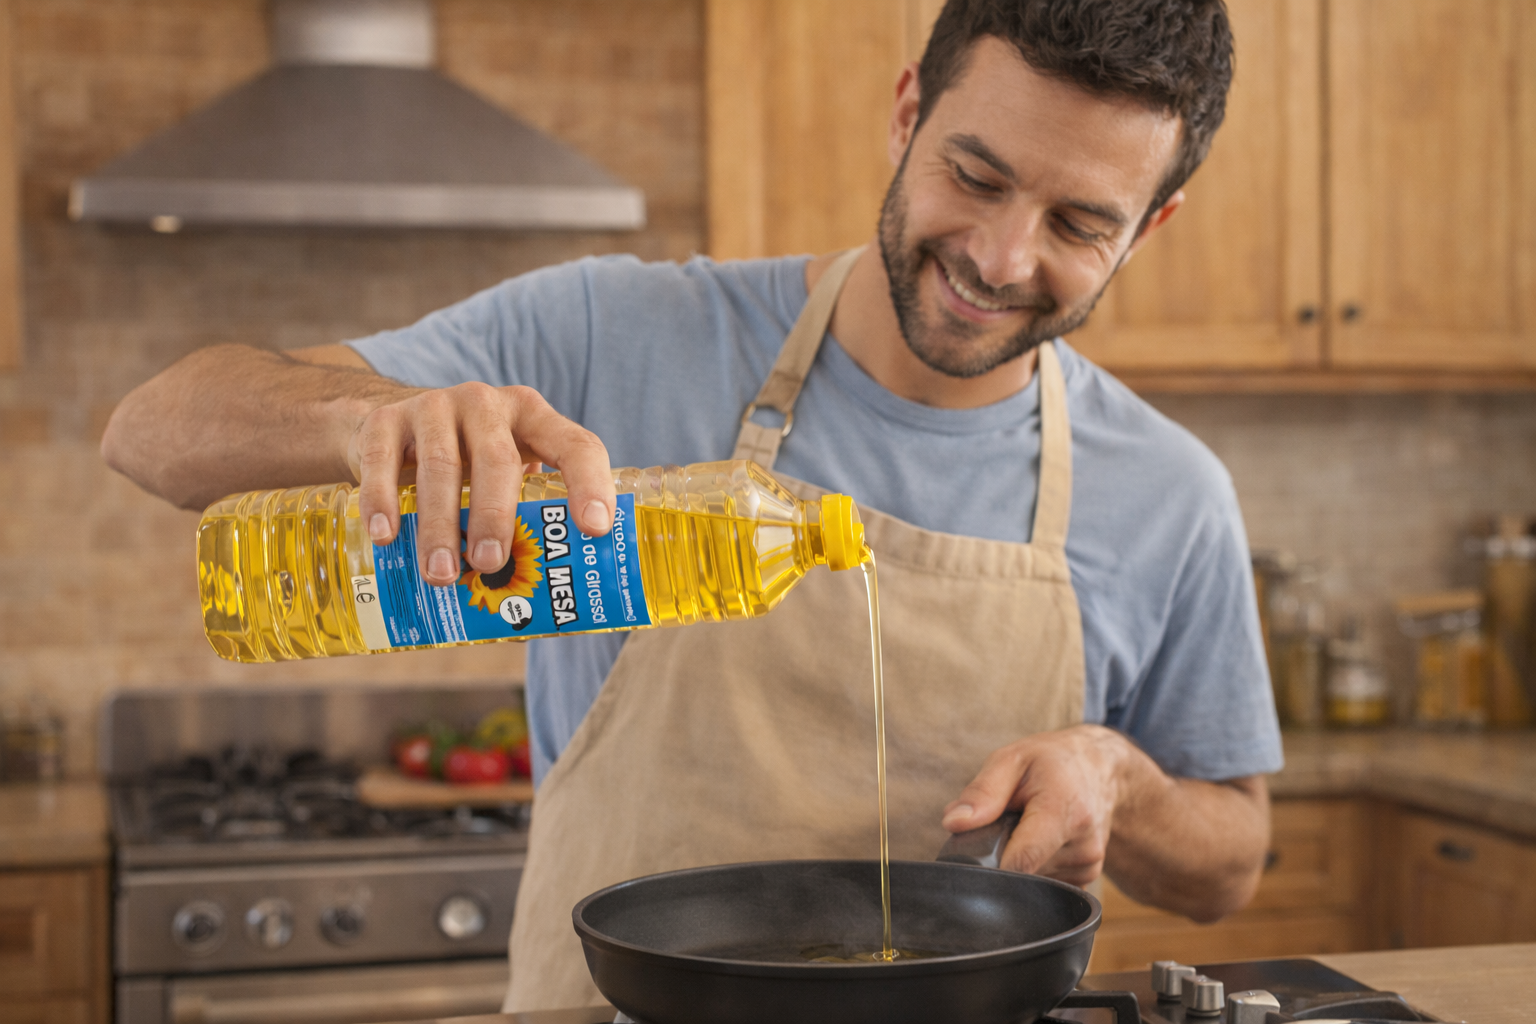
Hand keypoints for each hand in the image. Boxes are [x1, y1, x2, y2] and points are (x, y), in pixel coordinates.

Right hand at [348, 383, 615, 585]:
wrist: (394, 425)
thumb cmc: (469, 464)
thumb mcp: (509, 473)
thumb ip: (530, 515)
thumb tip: (557, 600)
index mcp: (534, 418)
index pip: (576, 446)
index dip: (590, 485)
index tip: (596, 529)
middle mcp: (488, 405)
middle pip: (498, 460)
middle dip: (495, 517)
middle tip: (489, 564)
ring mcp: (435, 407)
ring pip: (440, 464)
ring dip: (440, 524)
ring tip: (441, 573)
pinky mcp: (386, 420)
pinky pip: (382, 460)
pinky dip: (383, 501)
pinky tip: (386, 537)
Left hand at [940, 724, 1129, 885]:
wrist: (1099, 768)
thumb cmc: (1052, 761)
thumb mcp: (1012, 759)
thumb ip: (982, 792)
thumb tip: (953, 823)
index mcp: (1064, 810)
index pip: (1023, 861)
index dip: (991, 864)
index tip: (976, 854)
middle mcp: (1083, 843)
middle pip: (1021, 871)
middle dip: (1002, 851)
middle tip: (1007, 821)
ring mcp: (1088, 864)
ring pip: (1032, 879)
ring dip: (1019, 857)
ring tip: (1028, 826)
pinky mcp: (1088, 876)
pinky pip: (1047, 883)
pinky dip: (1036, 865)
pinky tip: (1042, 840)